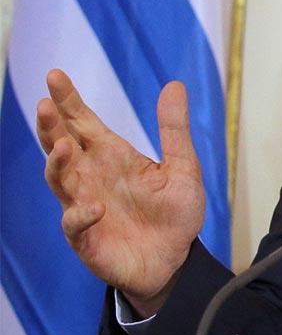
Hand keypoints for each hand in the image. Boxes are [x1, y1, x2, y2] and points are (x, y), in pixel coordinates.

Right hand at [36, 69, 205, 316]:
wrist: (175, 259)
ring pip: (59, 180)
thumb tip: (175, 83)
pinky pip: (75, 223)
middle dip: (50, 126)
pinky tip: (96, 207)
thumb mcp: (183, 166)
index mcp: (111, 155)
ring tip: (61, 145)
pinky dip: (81, 214)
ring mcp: (84, 205)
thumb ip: (174, 128)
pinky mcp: (86, 238)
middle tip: (45, 104)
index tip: (54, 75)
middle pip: (61, 145)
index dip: (68, 100)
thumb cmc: (174, 213)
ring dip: (57, 163)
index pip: (82, 122)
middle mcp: (91, 177)